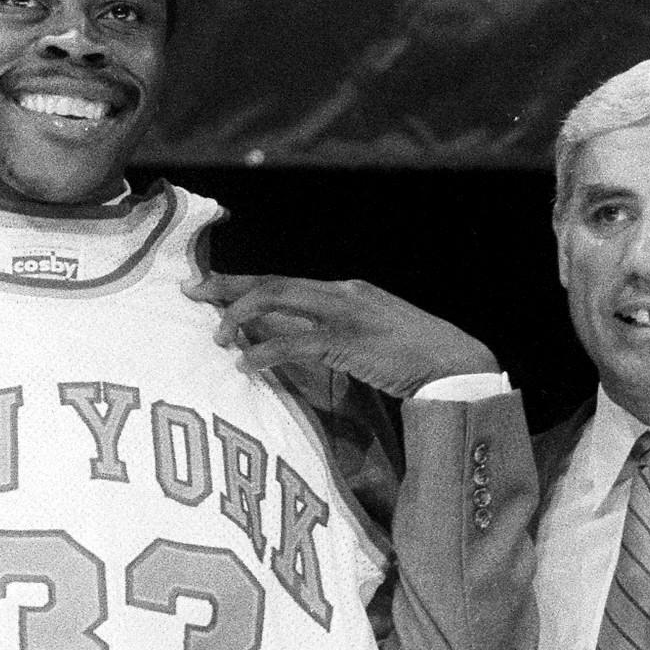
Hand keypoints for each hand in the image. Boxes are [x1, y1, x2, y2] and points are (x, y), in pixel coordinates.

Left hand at [186, 273, 493, 398]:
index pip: (284, 282)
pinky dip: (267, 350)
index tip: (207, 287)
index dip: (243, 284)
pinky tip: (247, 363)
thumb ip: (334, 342)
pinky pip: (297, 340)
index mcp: (346, 292)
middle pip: (273, 282)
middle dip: (228, 287)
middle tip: (191, 293)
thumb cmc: (417, 363)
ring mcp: (347, 314)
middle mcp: (343, 293)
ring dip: (241, 316)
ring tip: (216, 336)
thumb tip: (294, 352)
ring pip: (279, 301)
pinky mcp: (351, 341)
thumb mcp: (371, 343)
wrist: (458, 367)